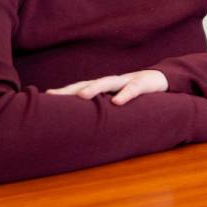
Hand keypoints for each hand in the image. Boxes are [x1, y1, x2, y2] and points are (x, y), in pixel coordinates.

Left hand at [46, 69, 167, 104]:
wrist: (162, 79)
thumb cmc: (135, 93)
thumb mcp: (117, 100)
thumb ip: (102, 109)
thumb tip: (82, 128)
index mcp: (103, 87)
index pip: (79, 88)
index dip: (63, 92)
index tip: (44, 97)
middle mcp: (111, 82)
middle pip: (87, 83)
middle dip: (70, 89)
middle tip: (52, 95)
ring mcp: (127, 80)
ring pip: (108, 82)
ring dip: (94, 87)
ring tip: (82, 95)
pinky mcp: (144, 83)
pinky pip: (134, 88)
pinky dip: (125, 94)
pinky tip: (117, 102)